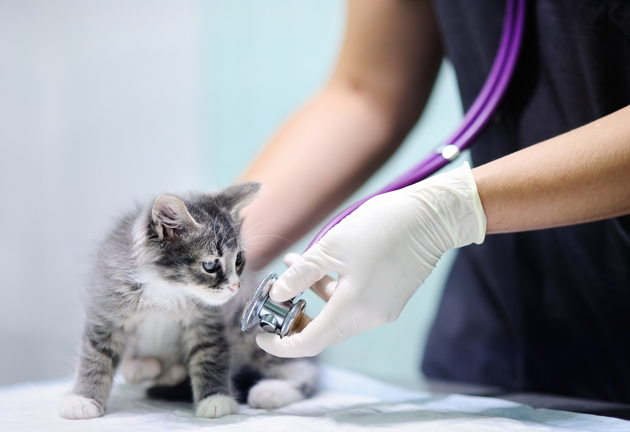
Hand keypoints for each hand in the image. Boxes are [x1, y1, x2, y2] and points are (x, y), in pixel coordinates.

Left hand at [256, 162, 486, 356]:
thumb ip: (300, 274)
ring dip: (312, 297)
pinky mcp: (390, 298)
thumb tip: (278, 293)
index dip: (281, 344)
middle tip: (274, 298)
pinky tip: (320, 265)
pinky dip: (333, 291)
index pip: (309, 343)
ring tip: (292, 266)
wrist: (431, 217)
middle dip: (295, 318)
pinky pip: (353, 304)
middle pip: (323, 331)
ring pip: (337, 314)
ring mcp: (382, 309)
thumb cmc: (382, 227)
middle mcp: (370, 318)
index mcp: (354, 310)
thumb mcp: (331, 248)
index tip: (261, 335)